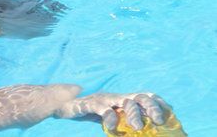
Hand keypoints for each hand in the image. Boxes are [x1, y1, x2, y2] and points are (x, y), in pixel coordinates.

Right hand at [54, 92, 170, 130]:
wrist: (61, 103)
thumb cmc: (88, 112)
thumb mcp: (110, 117)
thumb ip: (123, 123)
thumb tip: (140, 133)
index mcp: (123, 100)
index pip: (146, 97)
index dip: (159, 103)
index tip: (169, 113)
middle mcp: (117, 97)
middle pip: (140, 97)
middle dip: (152, 107)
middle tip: (158, 121)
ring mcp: (104, 99)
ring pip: (125, 101)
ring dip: (134, 114)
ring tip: (137, 128)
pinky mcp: (91, 103)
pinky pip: (103, 109)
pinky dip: (109, 118)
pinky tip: (111, 128)